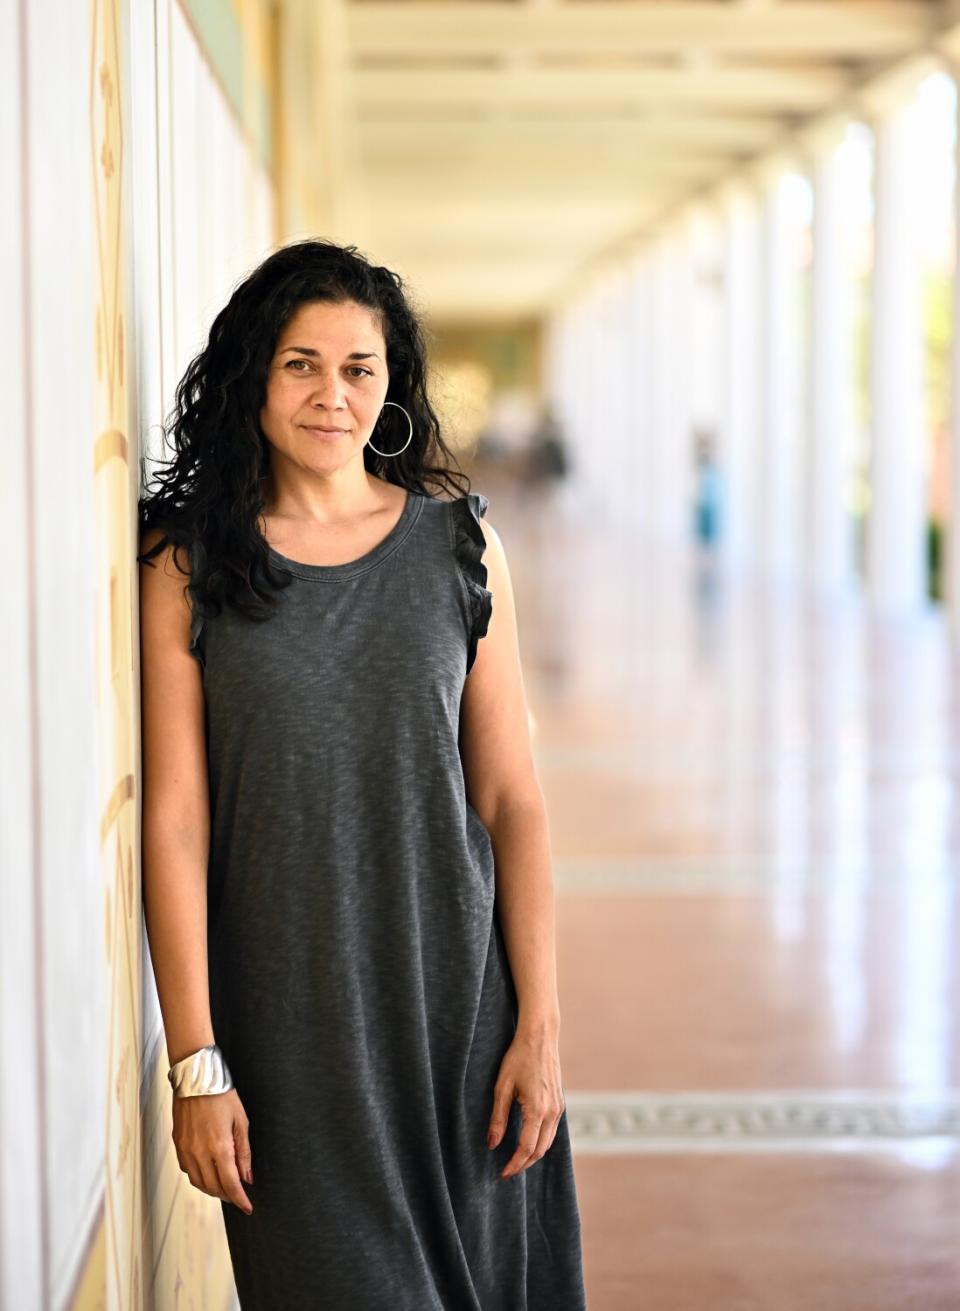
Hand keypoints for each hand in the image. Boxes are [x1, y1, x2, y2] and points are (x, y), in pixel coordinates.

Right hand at [172, 1086, 253, 1213]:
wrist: (196, 1078)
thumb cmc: (221, 1094)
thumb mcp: (241, 1120)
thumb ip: (244, 1152)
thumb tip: (247, 1177)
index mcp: (219, 1146)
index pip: (230, 1183)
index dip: (240, 1199)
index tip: (248, 1208)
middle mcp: (199, 1152)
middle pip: (214, 1187)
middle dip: (228, 1196)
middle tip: (239, 1196)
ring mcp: (186, 1150)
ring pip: (198, 1183)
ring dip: (213, 1190)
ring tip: (225, 1188)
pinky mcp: (178, 1145)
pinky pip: (188, 1171)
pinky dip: (199, 1178)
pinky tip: (208, 1173)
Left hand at [486, 1028, 565, 1179]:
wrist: (539, 1038)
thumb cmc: (518, 1058)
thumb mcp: (502, 1087)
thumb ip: (498, 1118)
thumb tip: (491, 1145)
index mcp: (538, 1109)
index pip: (527, 1148)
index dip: (514, 1164)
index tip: (502, 1174)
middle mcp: (552, 1111)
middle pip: (540, 1150)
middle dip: (524, 1164)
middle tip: (507, 1171)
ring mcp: (559, 1107)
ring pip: (549, 1142)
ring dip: (533, 1155)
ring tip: (516, 1161)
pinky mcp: (560, 1103)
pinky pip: (552, 1131)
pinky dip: (541, 1142)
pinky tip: (528, 1142)